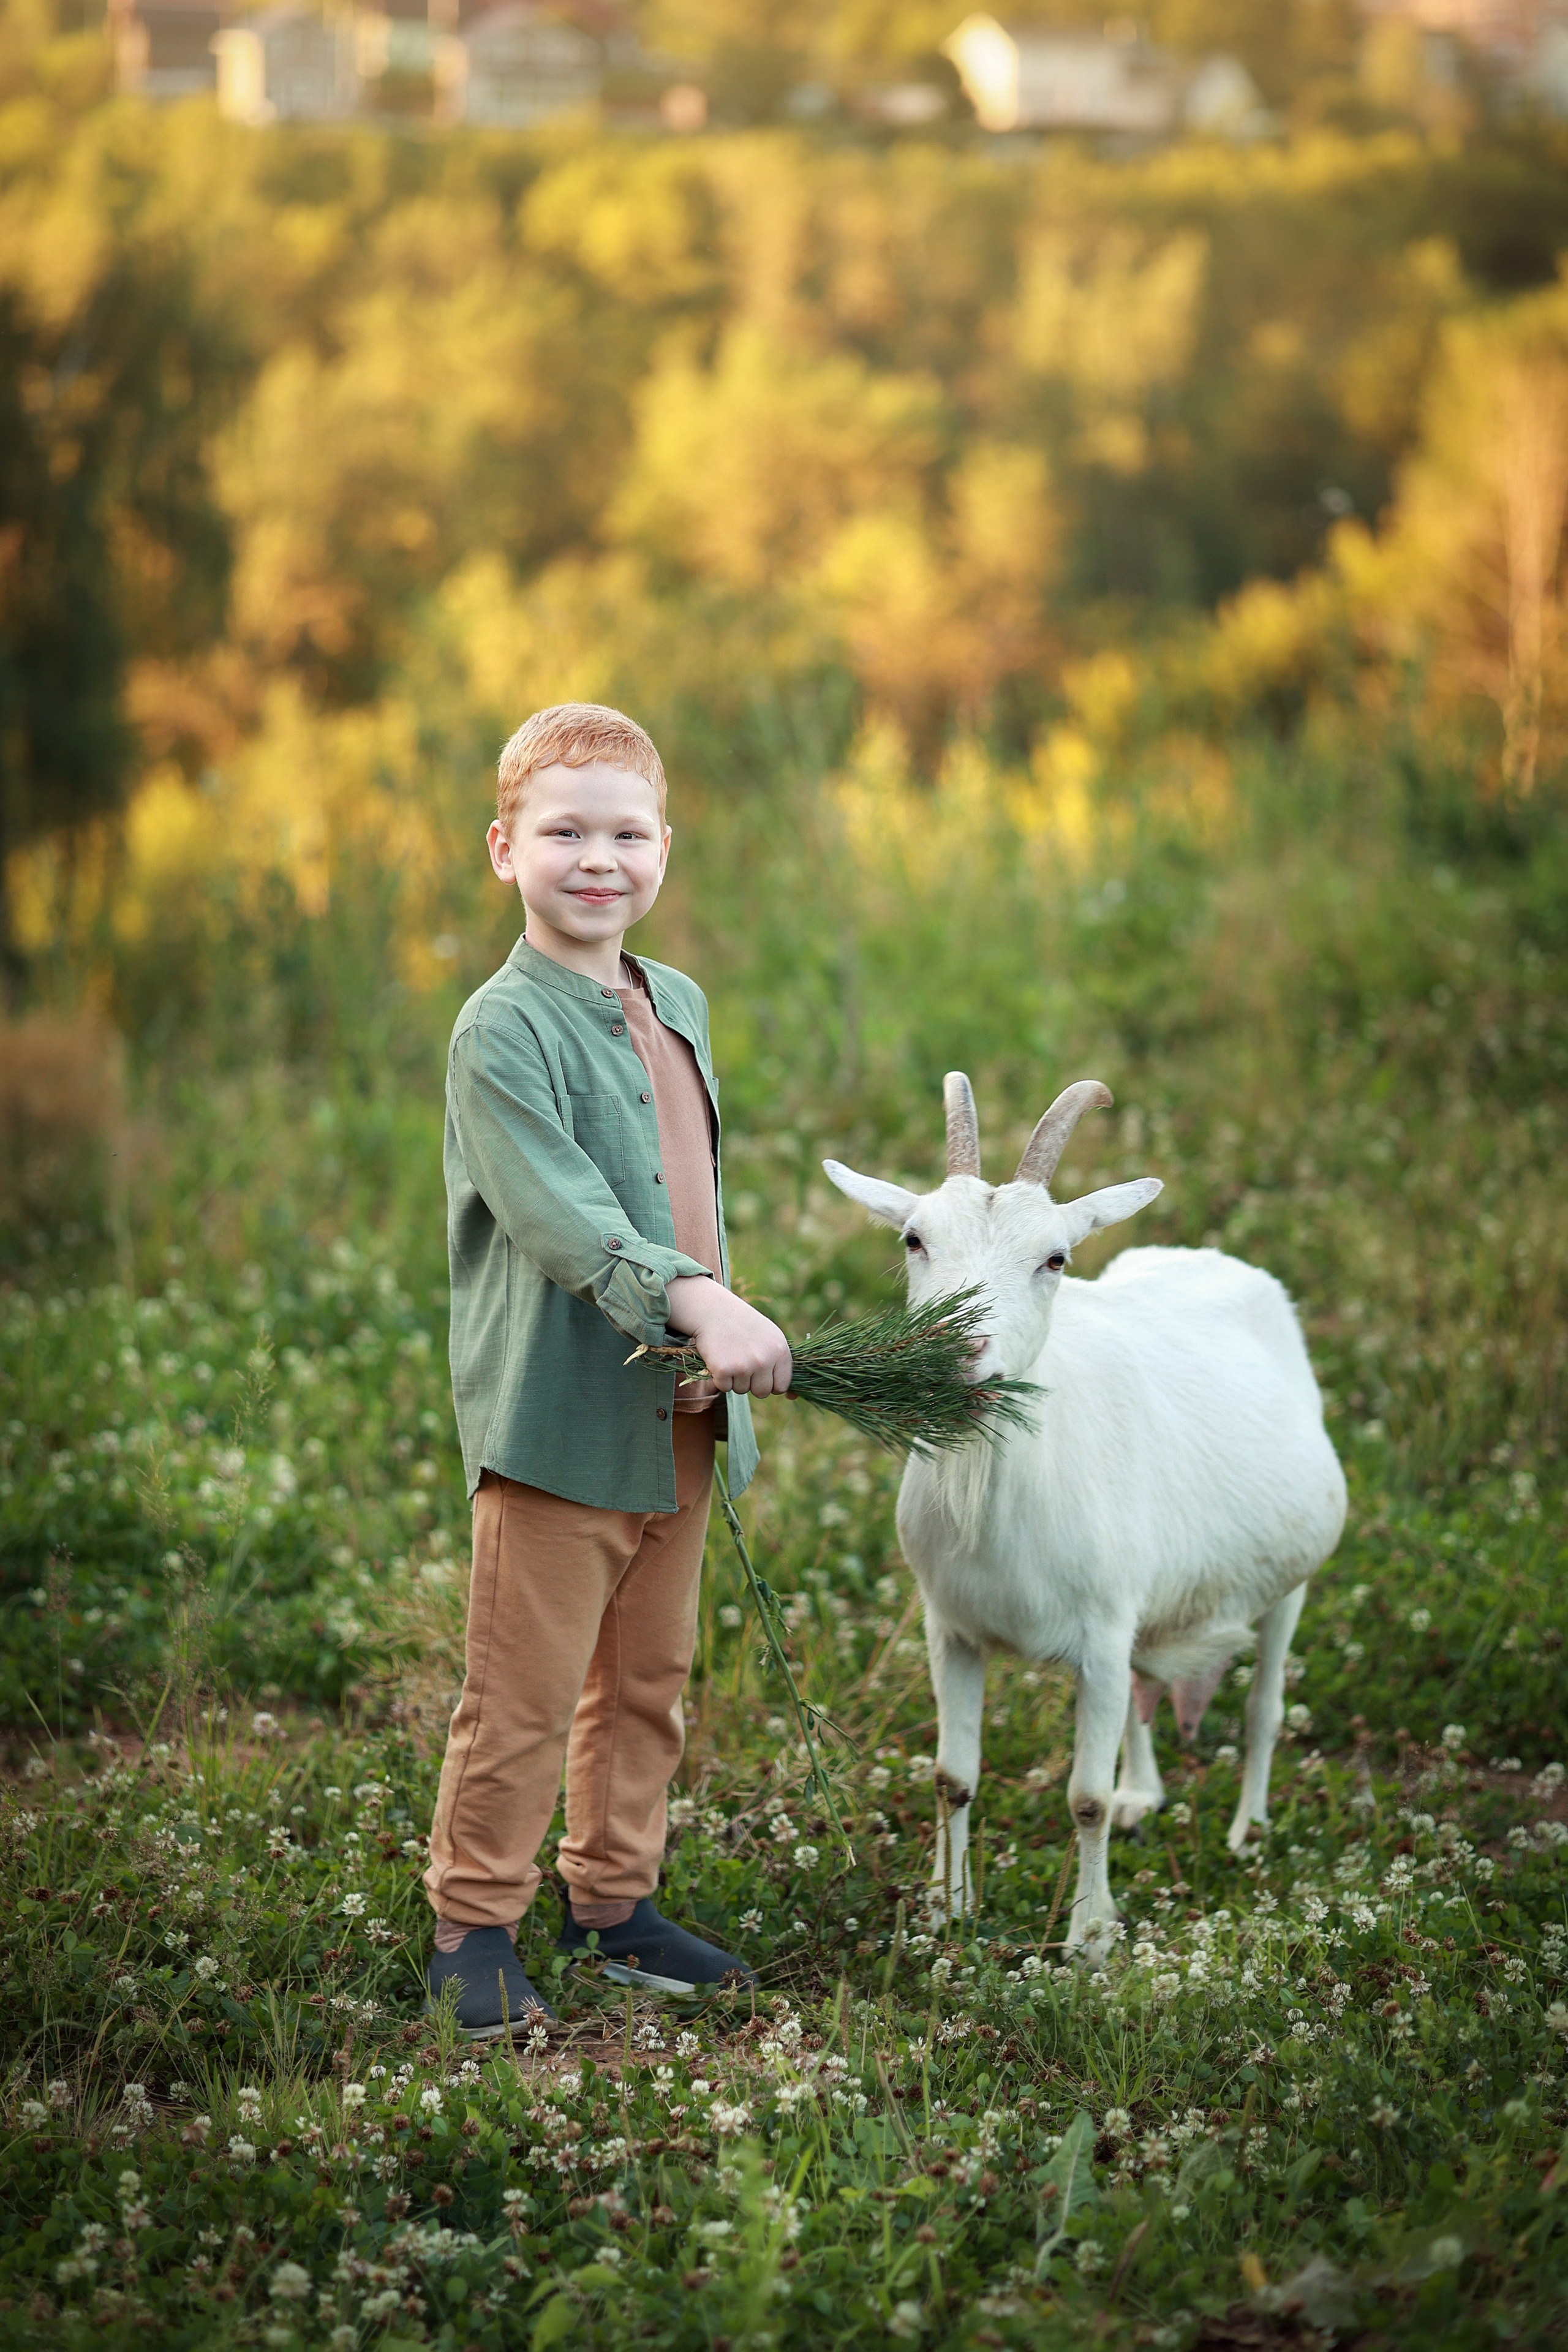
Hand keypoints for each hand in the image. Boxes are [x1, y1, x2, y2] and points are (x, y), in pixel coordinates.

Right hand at [665, 1278, 791, 1396]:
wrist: (715, 1311)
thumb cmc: (745, 1326)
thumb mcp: (771, 1338)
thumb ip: (781, 1365)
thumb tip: (792, 1397)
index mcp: (780, 1351)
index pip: (782, 1386)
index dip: (770, 1382)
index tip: (761, 1372)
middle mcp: (765, 1359)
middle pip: (762, 1392)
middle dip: (752, 1383)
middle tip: (743, 1361)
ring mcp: (745, 1365)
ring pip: (742, 1390)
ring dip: (735, 1378)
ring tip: (731, 1355)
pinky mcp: (724, 1369)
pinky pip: (725, 1388)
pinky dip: (719, 1377)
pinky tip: (720, 1357)